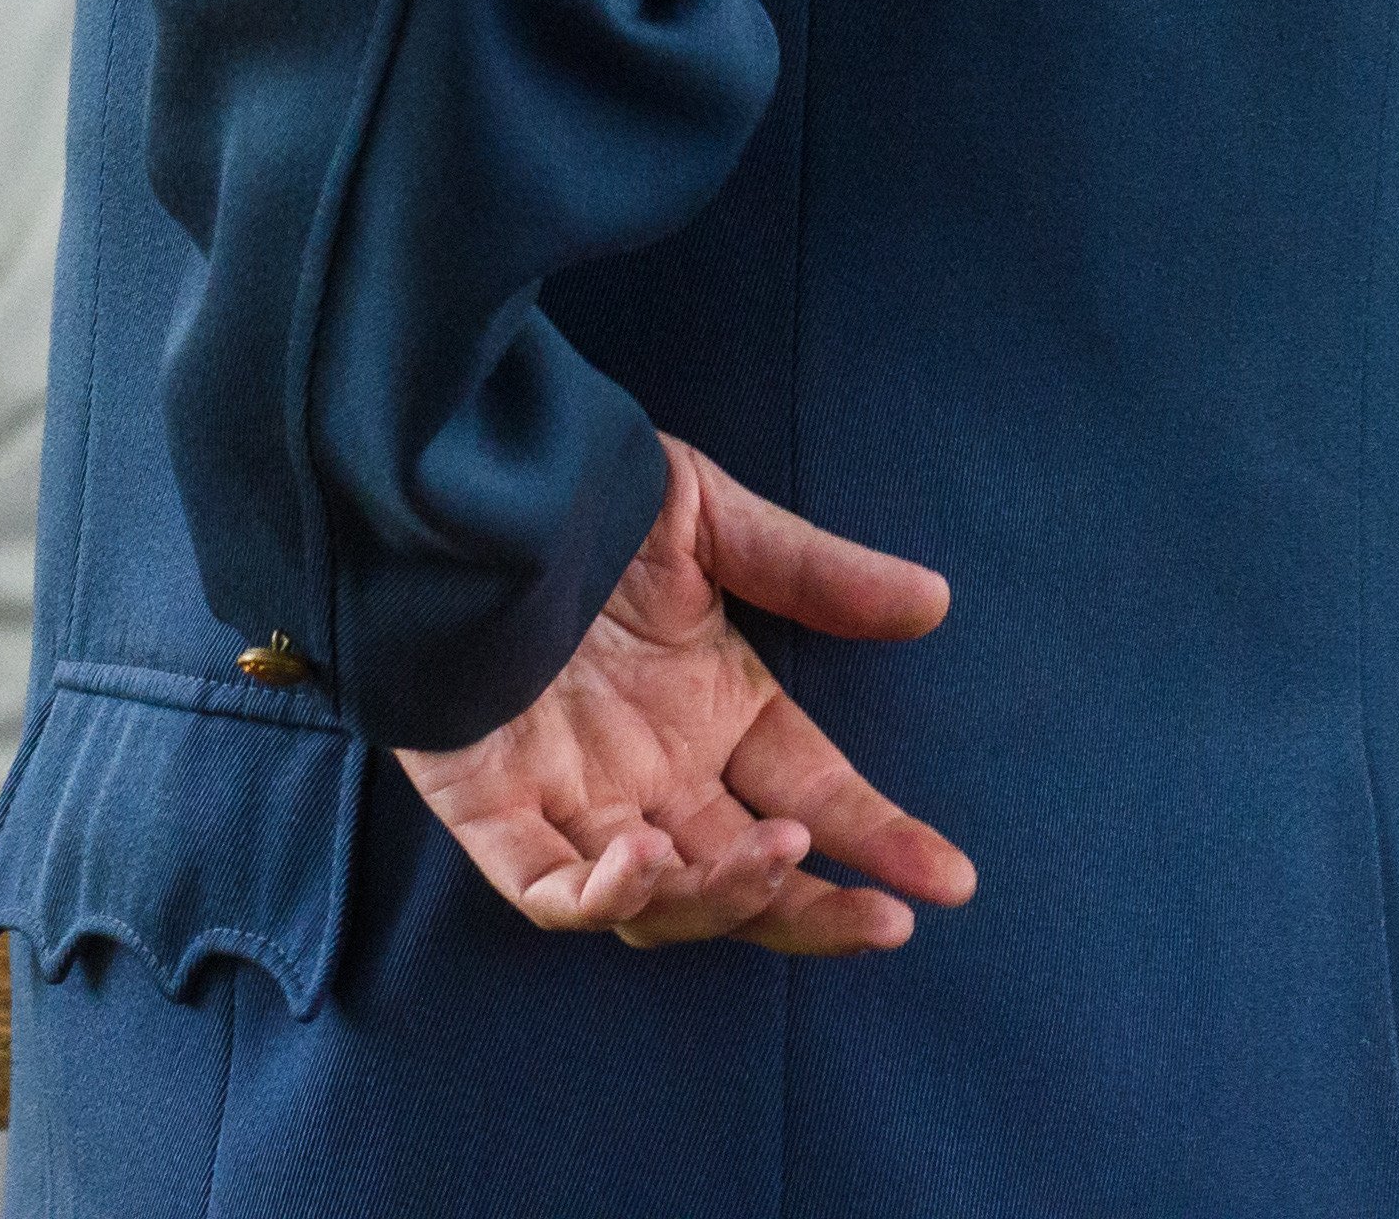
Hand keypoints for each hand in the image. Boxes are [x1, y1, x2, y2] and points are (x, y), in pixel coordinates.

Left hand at [395, 434, 973, 956]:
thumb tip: (932, 602)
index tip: (949, 878)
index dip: (880, 840)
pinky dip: (600, 896)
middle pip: (746, 877)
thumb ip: (813, 572)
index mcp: (715, 711)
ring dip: (723, 897)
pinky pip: (548, 889)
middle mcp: (655, 772)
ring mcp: (575, 799)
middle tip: (884, 919)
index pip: (814, 798)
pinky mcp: (491, 810)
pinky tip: (646, 860)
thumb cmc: (576, 496)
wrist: (448, 479)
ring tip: (770, 856)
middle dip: (816, 907)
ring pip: (663, 901)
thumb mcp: (707, 520)